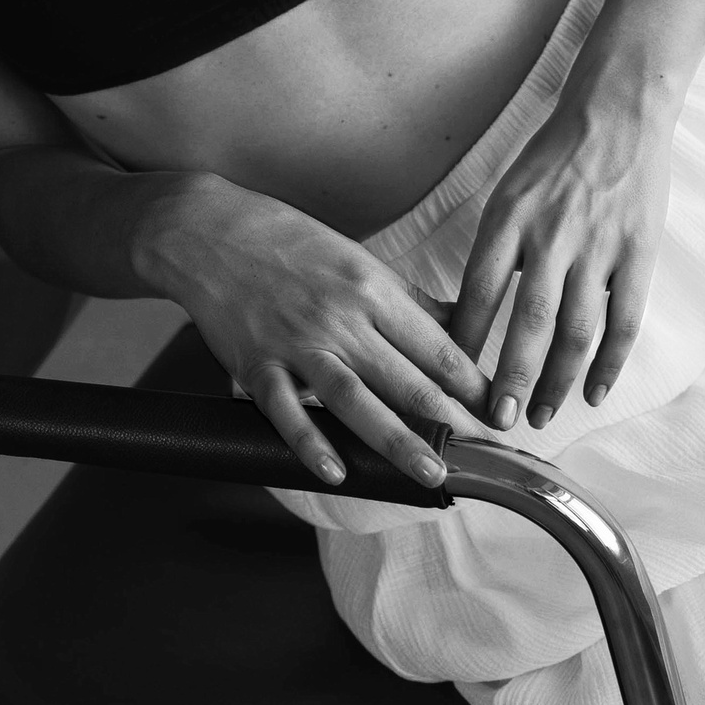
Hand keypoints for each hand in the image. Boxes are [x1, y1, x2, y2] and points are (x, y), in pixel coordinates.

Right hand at [140, 176, 491, 488]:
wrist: (207, 230)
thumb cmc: (286, 240)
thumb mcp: (355, 256)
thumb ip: (406, 298)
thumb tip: (459, 327)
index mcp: (371, 288)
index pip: (437, 345)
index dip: (473, 384)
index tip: (498, 413)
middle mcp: (340, 318)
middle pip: (406, 379)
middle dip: (451, 422)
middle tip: (484, 458)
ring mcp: (296, 343)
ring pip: (355, 401)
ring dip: (396, 442)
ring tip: (432, 474)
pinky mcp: (256, 364)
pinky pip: (287, 411)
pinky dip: (310, 443)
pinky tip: (335, 472)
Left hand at [448, 67, 673, 431]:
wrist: (618, 113)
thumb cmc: (554, 157)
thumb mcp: (508, 193)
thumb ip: (496, 249)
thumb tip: (469, 311)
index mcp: (509, 218)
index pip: (478, 291)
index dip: (463, 341)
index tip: (448, 379)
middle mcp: (552, 236)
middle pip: (528, 321)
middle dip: (511, 377)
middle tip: (496, 419)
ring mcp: (599, 247)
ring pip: (576, 329)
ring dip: (558, 379)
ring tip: (542, 415)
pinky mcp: (638, 254)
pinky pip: (625, 319)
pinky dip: (611, 362)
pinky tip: (594, 391)